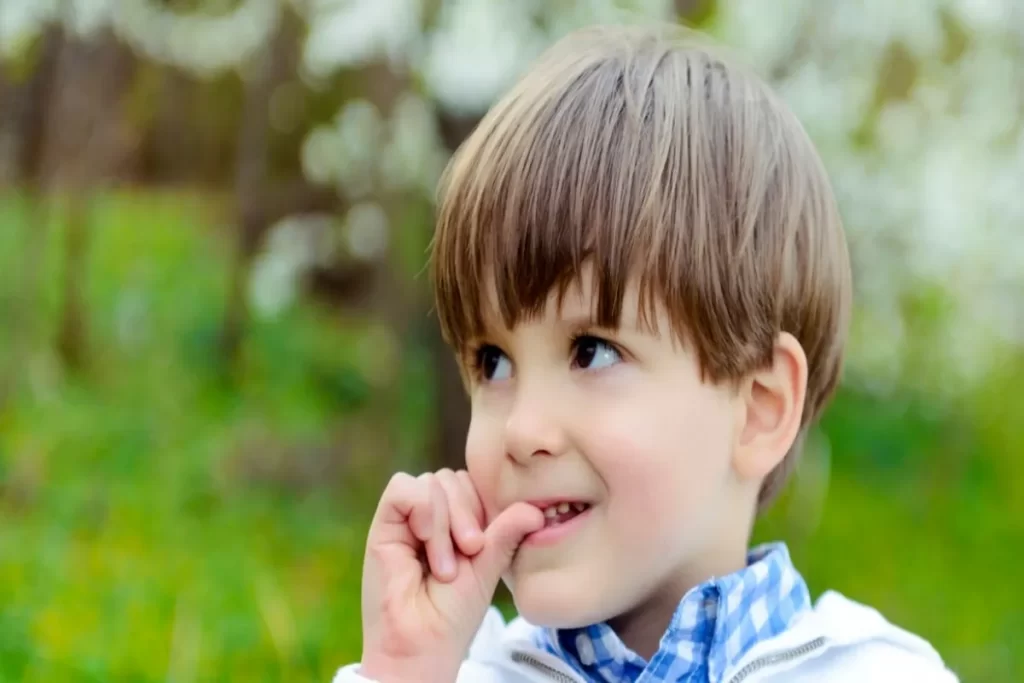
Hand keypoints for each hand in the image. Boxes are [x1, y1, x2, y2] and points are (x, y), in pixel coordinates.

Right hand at [359, 469, 543, 682]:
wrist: (424, 643)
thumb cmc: (453, 612)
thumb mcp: (487, 566)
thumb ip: (506, 532)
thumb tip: (536, 510)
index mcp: (456, 521)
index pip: (473, 483)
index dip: (483, 505)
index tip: (485, 545)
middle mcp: (430, 515)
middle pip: (453, 478)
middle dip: (467, 512)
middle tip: (470, 551)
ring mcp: (406, 519)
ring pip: (433, 482)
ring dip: (445, 522)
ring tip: (444, 565)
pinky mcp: (383, 525)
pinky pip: (403, 488)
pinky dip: (422, 508)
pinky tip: (425, 537)